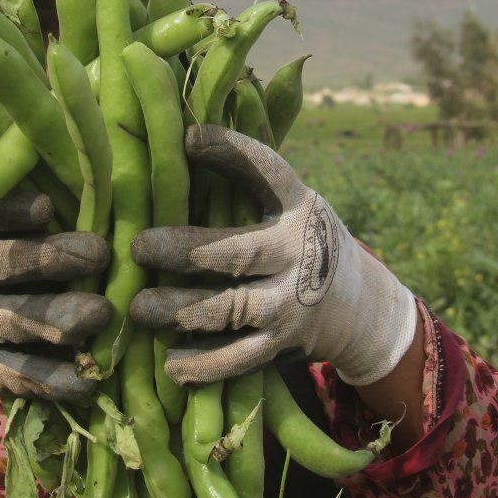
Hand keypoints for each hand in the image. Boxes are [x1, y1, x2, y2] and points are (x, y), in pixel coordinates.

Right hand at [0, 181, 110, 402]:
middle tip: (98, 253)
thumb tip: (54, 90)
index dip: (13, 209)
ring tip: (100, 314)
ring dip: (55, 319)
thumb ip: (5, 162)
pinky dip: (49, 380)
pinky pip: (13, 375)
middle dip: (47, 259)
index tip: (49, 204)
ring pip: (7, 321)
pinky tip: (88, 381)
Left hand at [128, 125, 416, 386]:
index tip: (186, 138)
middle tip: (138, 247)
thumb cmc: (298, 240)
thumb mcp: (289, 202)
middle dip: (186, 250)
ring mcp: (292, 302)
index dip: (229, 151)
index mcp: (298, 204)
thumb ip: (243, 178)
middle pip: (239, 251)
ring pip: (232, 310)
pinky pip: (240, 359)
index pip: (267, 170)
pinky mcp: (283, 344)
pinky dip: (204, 365)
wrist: (359, 306)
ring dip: (182, 310)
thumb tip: (176, 132)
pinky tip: (170, 363)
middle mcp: (299, 252)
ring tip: (139, 308)